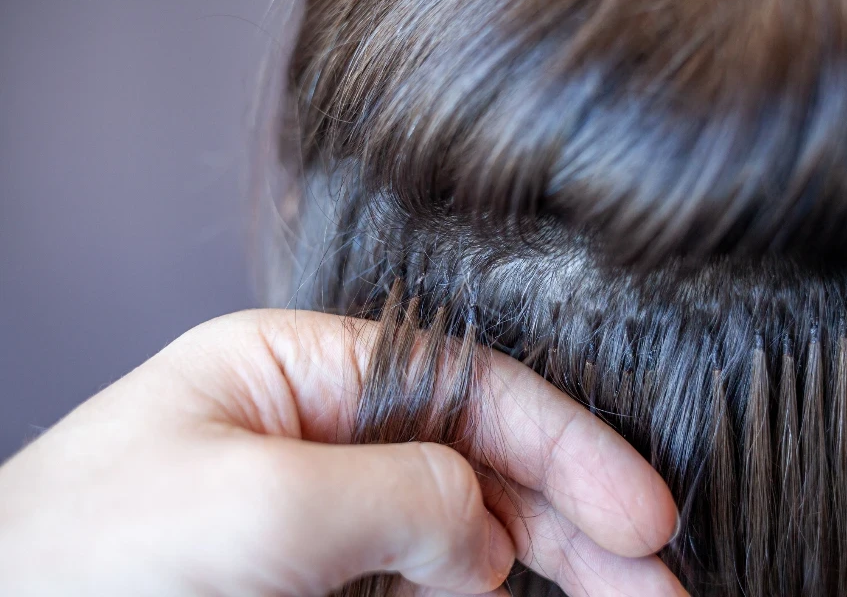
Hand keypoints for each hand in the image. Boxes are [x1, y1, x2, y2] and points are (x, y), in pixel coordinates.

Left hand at [0, 310, 683, 595]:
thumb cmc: (85, 554)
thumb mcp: (254, 504)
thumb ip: (393, 495)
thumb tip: (482, 531)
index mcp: (304, 372)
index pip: (467, 387)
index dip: (565, 443)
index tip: (641, 512)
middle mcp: (327, 432)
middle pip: (484, 460)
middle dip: (577, 519)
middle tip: (662, 583)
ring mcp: (329, 512)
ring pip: (468, 528)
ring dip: (550, 566)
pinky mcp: (323, 579)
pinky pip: (428, 578)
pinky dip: (485, 593)